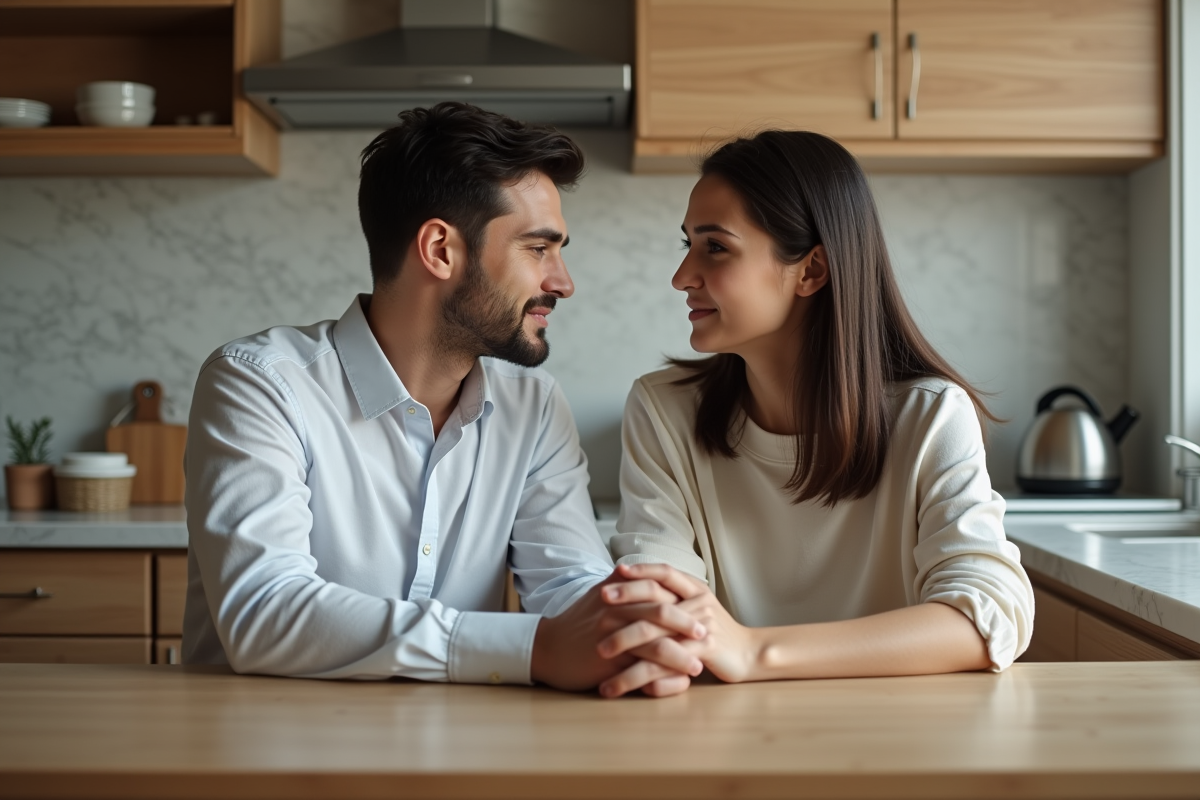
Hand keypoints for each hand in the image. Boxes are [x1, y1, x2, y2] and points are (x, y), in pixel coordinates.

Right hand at [530, 570, 706, 692]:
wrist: (546, 649)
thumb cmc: (576, 622)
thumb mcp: (596, 594)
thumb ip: (620, 582)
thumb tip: (638, 570)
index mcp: (616, 590)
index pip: (656, 586)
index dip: (680, 597)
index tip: (700, 607)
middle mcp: (615, 610)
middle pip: (662, 612)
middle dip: (688, 623)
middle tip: (706, 633)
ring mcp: (612, 636)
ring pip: (656, 645)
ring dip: (682, 656)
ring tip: (698, 665)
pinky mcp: (608, 663)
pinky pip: (643, 671)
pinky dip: (664, 678)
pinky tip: (677, 683)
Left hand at [598, 563, 759, 696]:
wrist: (749, 654)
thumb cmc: (713, 631)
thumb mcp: (694, 607)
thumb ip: (671, 597)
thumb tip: (635, 583)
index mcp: (694, 590)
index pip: (665, 572)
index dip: (641, 570)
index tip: (614, 571)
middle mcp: (698, 604)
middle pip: (656, 600)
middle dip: (625, 601)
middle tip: (598, 605)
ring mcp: (701, 628)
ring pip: (655, 636)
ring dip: (625, 646)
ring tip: (599, 654)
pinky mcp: (703, 654)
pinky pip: (666, 664)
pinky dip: (642, 673)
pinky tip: (623, 681)